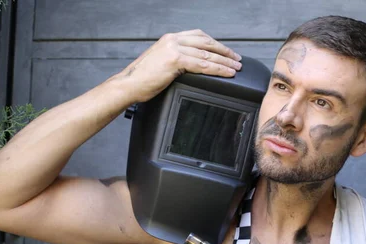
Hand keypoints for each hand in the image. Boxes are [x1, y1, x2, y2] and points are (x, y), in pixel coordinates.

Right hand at [115, 29, 242, 102]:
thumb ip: (177, 60)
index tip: (227, 51)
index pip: (199, 36)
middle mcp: (173, 40)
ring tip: (236, 67)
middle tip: (237, 59)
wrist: (128, 85)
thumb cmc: (143, 79)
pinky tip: (227, 73)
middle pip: (206, 42)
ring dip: (225, 61)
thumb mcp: (162, 63)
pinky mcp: (175, 60)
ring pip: (207, 54)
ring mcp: (174, 48)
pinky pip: (203, 65)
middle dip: (224, 51)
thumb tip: (193, 66)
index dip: (215, 44)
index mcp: (170, 39)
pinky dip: (218, 69)